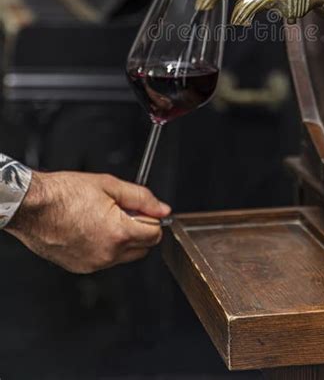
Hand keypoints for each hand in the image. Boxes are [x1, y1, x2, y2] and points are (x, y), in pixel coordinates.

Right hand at [5, 171, 170, 272]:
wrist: (33, 206)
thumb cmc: (64, 194)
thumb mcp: (109, 185)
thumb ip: (141, 197)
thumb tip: (162, 208)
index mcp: (119, 233)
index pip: (155, 234)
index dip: (152, 219)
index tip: (145, 210)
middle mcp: (108, 254)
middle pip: (143, 248)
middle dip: (140, 230)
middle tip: (124, 211)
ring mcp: (94, 264)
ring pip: (124, 256)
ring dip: (123, 240)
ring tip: (103, 218)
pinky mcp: (80, 268)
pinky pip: (104, 261)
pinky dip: (105, 248)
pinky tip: (91, 229)